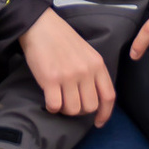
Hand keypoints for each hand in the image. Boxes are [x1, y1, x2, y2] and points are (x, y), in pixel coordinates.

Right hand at [19, 7, 113, 122]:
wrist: (40, 25)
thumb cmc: (62, 39)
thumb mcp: (86, 52)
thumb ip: (93, 72)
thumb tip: (94, 98)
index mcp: (97, 64)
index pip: (108, 96)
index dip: (105, 114)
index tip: (98, 122)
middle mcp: (85, 71)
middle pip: (90, 106)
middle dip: (80, 110)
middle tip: (70, 102)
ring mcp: (68, 75)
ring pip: (73, 109)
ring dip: (65, 109)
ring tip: (59, 99)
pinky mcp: (50, 79)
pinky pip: (55, 106)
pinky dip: (52, 107)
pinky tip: (49, 98)